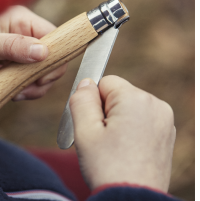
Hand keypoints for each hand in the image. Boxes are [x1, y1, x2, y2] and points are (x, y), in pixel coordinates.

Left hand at [0, 6, 66, 98]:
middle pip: (50, 58)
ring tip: (15, 92)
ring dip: (31, 86)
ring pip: (40, 73)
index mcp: (20, 21)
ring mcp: (18, 56)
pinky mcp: (12, 71)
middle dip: (42, 76)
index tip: (44, 75)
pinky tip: (10, 93)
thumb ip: (13, 46)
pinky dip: (22, 91)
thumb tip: (43, 52)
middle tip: (27, 87)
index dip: (54, 56)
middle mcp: (22, 37)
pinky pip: (28, 83)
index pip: (52, 36)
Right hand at [70, 75, 175, 191]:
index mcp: (136, 99)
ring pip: (128, 106)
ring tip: (115, 145)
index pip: (105, 81)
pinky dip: (131, 128)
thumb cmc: (107, 167)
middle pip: (118, 93)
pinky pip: (141, 118)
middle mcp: (155, 104)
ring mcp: (164, 119)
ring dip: (117, 120)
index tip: (94, 124)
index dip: (93, 101)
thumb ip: (82, 99)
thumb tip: (87, 82)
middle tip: (103, 138)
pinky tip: (127, 149)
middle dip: (106, 110)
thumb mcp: (84, 130)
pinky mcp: (166, 132)